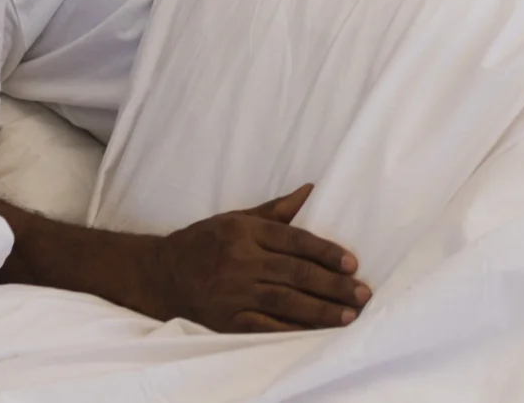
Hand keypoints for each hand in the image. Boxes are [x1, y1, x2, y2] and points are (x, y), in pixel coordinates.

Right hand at [146, 185, 367, 333]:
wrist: (160, 274)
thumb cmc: (204, 242)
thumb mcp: (236, 218)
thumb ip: (276, 209)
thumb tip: (311, 190)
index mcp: (245, 232)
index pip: (295, 240)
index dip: (326, 252)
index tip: (353, 263)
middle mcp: (241, 261)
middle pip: (295, 273)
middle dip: (333, 285)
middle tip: (362, 293)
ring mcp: (233, 292)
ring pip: (285, 301)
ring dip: (320, 310)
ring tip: (348, 315)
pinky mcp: (226, 319)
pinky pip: (264, 326)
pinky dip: (290, 330)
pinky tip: (314, 334)